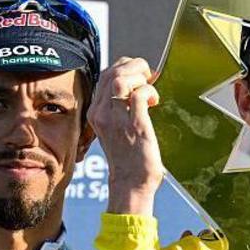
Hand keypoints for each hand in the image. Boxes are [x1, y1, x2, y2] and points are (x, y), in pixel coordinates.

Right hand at [89, 57, 164, 214]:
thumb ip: (119, 108)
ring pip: (121, 80)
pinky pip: (138, 95)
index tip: (138, 74)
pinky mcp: (134, 126)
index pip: (105, 75)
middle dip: (134, 66)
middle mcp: (102, 114)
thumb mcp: (115, 128)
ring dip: (139, 76)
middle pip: (112, 73)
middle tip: (147, 76)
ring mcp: (116, 120)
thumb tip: (135, 87)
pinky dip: (149, 92)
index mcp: (96, 112)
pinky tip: (154, 101)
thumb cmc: (128, 157)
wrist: (130, 182)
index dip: (124, 67)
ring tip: (149, 86)